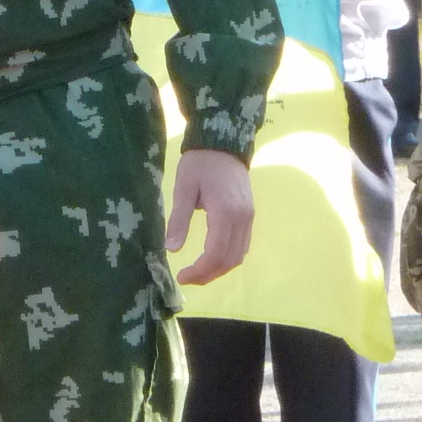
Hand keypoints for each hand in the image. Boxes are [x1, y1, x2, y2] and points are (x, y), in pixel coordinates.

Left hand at [166, 148, 254, 283]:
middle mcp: (242, 219)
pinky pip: (242, 245)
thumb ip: (179, 219)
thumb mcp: (183, 188)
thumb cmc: (200, 164)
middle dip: (208, 274)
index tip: (181, 276)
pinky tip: (211, 257)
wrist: (223, 144)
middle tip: (187, 277)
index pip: (216, 254)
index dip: (199, 271)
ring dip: (219, 269)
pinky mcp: (249, 215)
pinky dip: (228, 257)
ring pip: (239, 255)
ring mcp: (249, 218)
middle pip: (230, 260)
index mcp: (225, 212)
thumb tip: (172, 249)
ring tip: (197, 271)